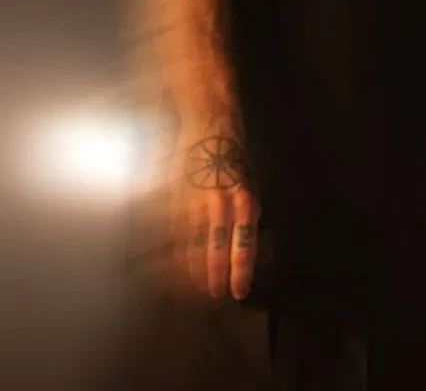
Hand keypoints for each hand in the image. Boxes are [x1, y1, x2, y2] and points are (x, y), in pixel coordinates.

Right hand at [164, 119, 260, 302]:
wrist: (209, 130)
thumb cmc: (235, 159)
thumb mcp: (252, 185)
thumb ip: (249, 215)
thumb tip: (250, 245)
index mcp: (245, 203)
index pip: (243, 248)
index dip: (240, 274)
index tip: (238, 294)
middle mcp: (221, 207)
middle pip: (216, 254)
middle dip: (215, 280)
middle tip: (215, 295)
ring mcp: (195, 205)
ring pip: (192, 250)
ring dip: (193, 274)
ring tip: (195, 290)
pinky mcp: (175, 202)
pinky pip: (174, 238)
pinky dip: (174, 258)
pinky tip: (173, 271)